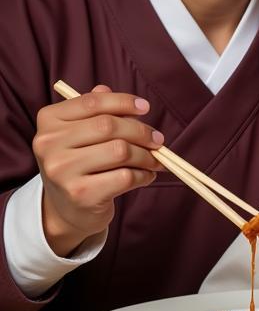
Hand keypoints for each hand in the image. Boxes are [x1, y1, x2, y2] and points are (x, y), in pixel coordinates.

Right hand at [32, 86, 163, 256]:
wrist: (67, 209)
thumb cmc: (81, 164)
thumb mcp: (82, 135)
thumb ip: (102, 114)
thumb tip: (133, 105)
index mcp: (49, 121)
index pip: (92, 102)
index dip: (123, 101)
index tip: (145, 108)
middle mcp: (49, 144)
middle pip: (109, 126)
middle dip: (142, 132)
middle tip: (158, 140)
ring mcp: (62, 170)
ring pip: (121, 151)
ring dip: (147, 156)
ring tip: (154, 160)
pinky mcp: (80, 194)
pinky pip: (126, 176)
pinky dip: (144, 175)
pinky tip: (145, 176)